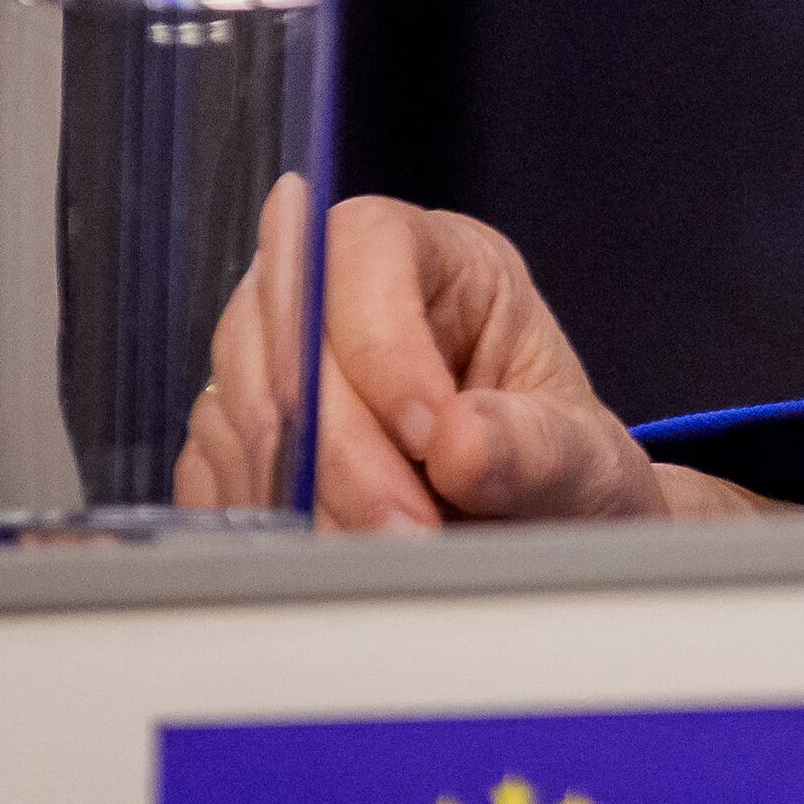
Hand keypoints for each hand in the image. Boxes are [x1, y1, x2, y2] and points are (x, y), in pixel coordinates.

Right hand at [176, 192, 774, 528]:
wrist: (537, 529)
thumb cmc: (561, 468)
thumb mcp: (584, 456)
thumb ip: (536, 448)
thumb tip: (459, 442)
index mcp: (435, 256)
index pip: (367, 249)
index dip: (383, 342)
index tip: (432, 439)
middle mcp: (336, 294)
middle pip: (288, 335)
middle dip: (346, 451)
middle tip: (411, 530)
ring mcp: (273, 365)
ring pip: (246, 413)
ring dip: (313, 500)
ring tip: (396, 550)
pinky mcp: (236, 443)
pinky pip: (219, 478)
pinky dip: (278, 527)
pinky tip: (343, 554)